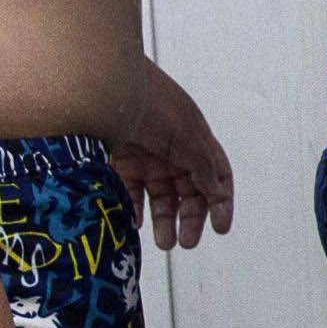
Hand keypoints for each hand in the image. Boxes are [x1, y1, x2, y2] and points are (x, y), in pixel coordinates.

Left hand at [107, 67, 235, 251]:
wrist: (105, 85)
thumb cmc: (150, 100)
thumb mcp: (186, 136)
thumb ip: (203, 166)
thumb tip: (217, 192)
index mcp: (194, 140)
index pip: (216, 175)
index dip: (221, 202)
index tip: (220, 228)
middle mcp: (172, 149)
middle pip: (188, 191)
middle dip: (189, 218)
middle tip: (185, 242)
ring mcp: (145, 155)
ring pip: (159, 196)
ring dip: (163, 220)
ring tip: (163, 242)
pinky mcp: (119, 161)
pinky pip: (129, 192)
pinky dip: (134, 209)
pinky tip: (135, 224)